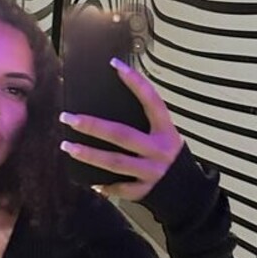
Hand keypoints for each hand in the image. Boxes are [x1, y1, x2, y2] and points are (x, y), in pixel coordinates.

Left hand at [59, 59, 183, 200]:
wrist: (190, 192)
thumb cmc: (168, 155)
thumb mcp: (165, 135)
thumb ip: (144, 123)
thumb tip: (107, 102)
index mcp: (166, 130)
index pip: (151, 101)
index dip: (135, 82)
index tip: (115, 64)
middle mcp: (160, 150)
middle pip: (122, 134)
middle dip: (92, 126)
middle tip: (67, 117)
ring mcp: (152, 172)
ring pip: (115, 162)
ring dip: (89, 155)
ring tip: (67, 146)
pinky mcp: (145, 191)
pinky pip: (120, 187)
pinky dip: (104, 185)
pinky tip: (88, 181)